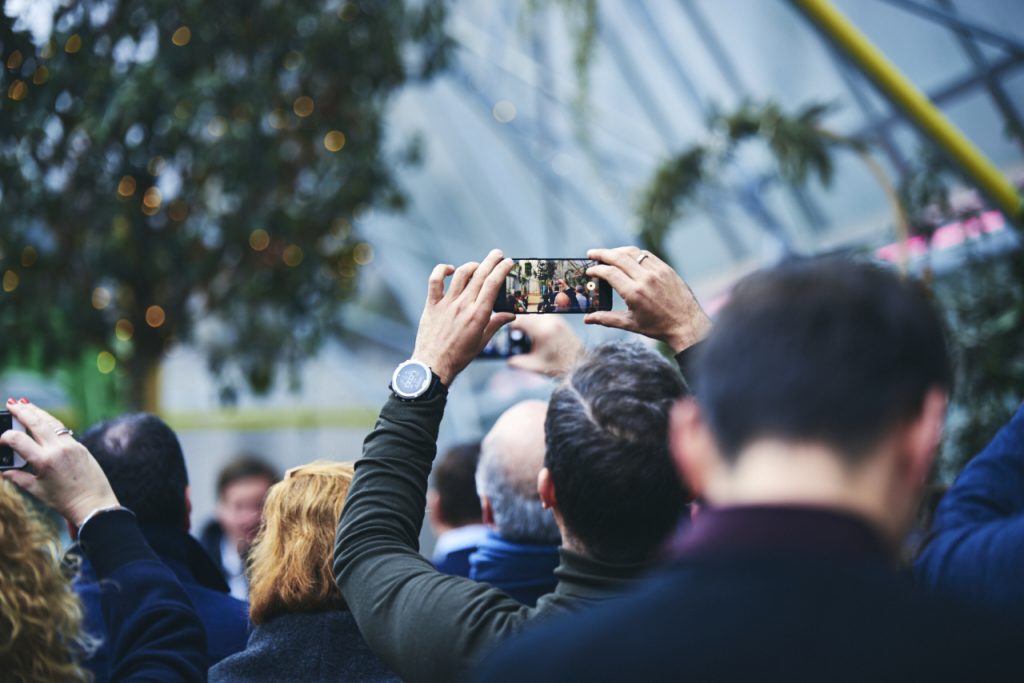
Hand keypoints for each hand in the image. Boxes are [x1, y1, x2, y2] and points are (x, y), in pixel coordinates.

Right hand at [1, 399, 118, 525]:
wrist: (93, 503)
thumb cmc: (64, 500)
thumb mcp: (37, 490)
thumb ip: (18, 477)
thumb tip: (4, 471)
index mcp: (44, 461)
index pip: (18, 440)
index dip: (5, 437)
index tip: (1, 438)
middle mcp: (58, 449)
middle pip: (36, 423)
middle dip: (21, 412)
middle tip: (11, 404)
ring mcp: (71, 445)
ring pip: (51, 422)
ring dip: (37, 411)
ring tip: (24, 404)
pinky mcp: (80, 445)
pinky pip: (62, 429)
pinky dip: (50, 421)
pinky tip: (43, 418)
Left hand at [412, 249, 515, 384]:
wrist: (433, 365)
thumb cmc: (460, 356)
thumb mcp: (482, 341)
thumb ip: (496, 324)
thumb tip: (511, 315)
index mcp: (478, 315)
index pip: (493, 284)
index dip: (501, 269)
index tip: (507, 262)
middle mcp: (463, 306)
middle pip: (480, 275)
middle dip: (491, 261)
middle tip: (498, 254)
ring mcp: (446, 304)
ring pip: (461, 274)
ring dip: (472, 265)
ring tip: (478, 265)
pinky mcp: (432, 305)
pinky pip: (435, 281)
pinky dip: (441, 270)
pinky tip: (450, 270)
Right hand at [507, 315, 583, 376]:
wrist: (580, 364)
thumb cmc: (559, 367)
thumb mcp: (535, 367)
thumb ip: (518, 363)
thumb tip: (508, 361)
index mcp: (541, 331)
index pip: (519, 320)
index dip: (509, 324)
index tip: (506, 330)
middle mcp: (549, 322)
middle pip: (527, 314)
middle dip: (518, 320)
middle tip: (511, 328)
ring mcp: (556, 320)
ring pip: (536, 312)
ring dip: (528, 317)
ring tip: (522, 328)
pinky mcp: (560, 321)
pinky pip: (544, 314)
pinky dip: (536, 318)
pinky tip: (534, 328)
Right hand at [585, 246, 710, 351]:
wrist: (687, 324)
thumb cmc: (658, 327)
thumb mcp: (630, 324)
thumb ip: (606, 319)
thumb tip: (586, 319)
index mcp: (634, 293)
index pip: (610, 273)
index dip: (596, 269)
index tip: (589, 270)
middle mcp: (645, 278)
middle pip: (618, 257)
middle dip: (602, 254)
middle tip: (591, 253)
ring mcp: (658, 271)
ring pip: (633, 252)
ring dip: (617, 251)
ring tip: (607, 254)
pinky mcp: (666, 269)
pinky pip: (646, 255)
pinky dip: (634, 254)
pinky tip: (627, 256)